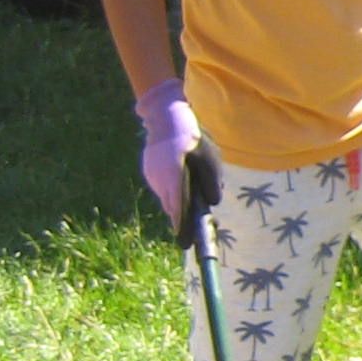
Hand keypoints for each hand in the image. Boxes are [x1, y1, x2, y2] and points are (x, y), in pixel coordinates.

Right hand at [136, 78, 220, 236]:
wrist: (165, 116)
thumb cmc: (192, 137)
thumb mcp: (209, 158)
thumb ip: (212, 181)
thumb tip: (212, 203)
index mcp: (174, 178)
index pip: (178, 210)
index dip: (183, 228)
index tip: (186, 244)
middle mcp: (159, 180)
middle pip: (172, 206)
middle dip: (184, 215)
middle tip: (196, 224)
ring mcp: (151, 175)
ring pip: (167, 197)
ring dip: (179, 200)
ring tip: (192, 198)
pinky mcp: (149, 170)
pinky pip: (162, 186)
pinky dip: (173, 188)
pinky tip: (182, 180)